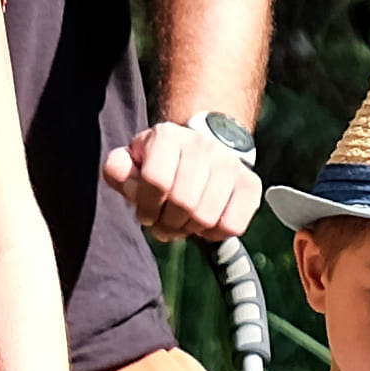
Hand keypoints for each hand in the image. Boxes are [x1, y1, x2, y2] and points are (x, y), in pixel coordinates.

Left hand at [106, 119, 262, 244]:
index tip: (146, 210)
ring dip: (190, 229)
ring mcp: (230, 164)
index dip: (147, 206)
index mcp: (166, 136)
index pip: (156, 180)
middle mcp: (202, 145)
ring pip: (207, 216)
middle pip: (184, 202)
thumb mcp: (132, 163)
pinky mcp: (250, 185)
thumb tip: (128, 184)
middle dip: (168, 222)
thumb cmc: (161, 165)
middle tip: (165, 221)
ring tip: (184, 221)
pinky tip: (206, 222)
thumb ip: (118, 171)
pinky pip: (232, 226)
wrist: (202, 151)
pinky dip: (215, 233)